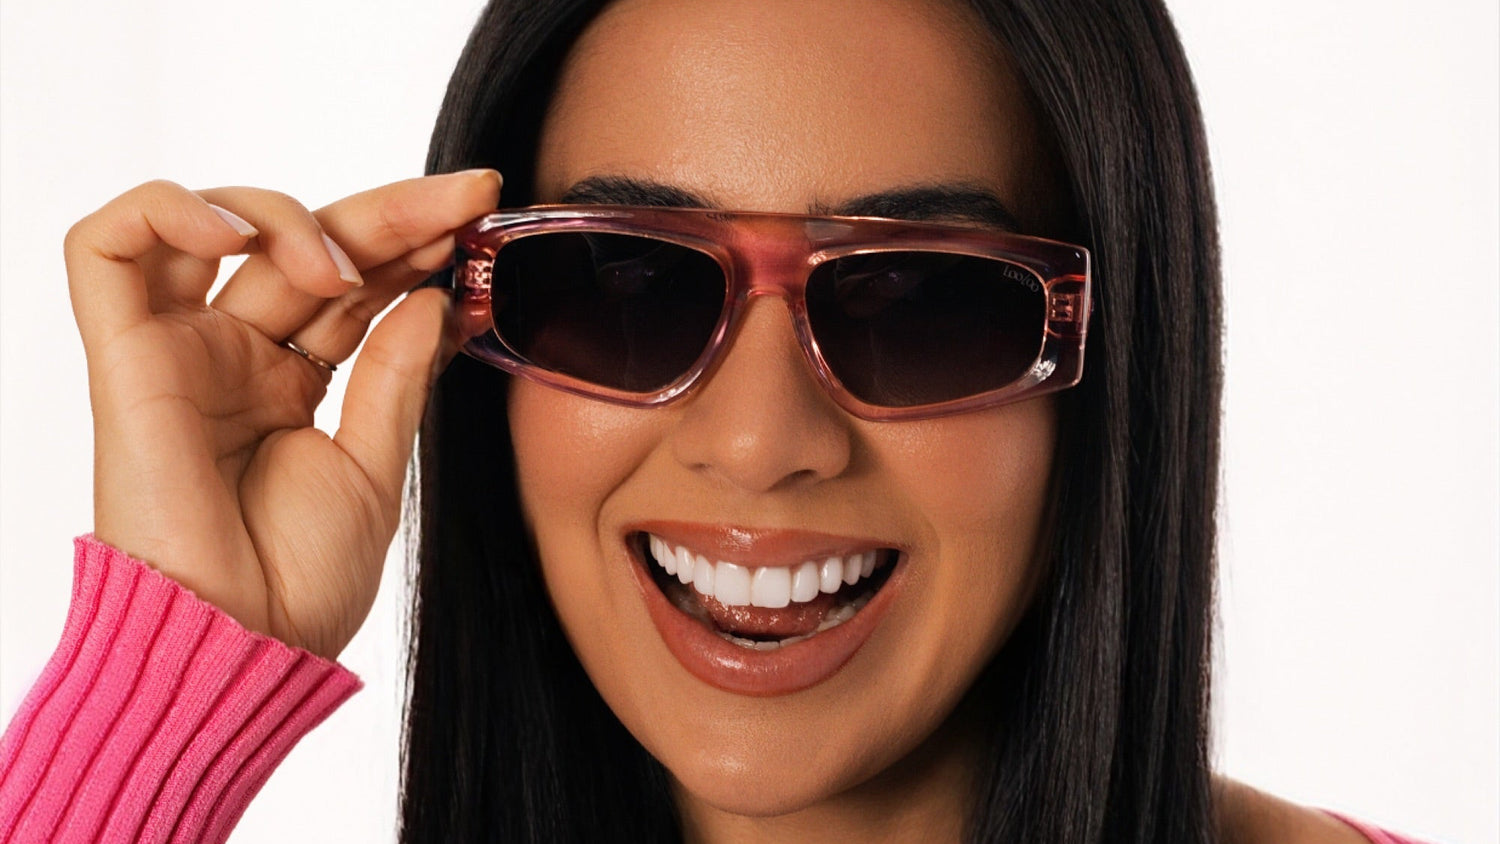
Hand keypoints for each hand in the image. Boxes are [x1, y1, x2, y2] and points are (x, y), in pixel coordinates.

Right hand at [65, 171, 501, 658]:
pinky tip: (237, 235)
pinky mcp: (126, 358)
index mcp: (294, 384)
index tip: (483, 217)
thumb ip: (396, 373)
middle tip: (466, 198)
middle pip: (309, 248)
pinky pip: (106, 250)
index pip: (355, 284)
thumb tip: (434, 296)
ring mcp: (183, 352)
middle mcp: (238, 357)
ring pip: (221, 227)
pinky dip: (167, 213)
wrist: (245, 645)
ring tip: (347, 265)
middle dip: (391, 213)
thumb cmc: (302, 581)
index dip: (414, 242)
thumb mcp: (375, 463)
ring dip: (293, 216)